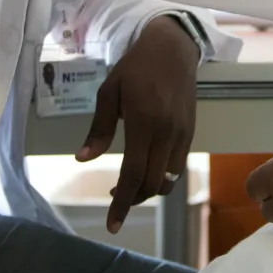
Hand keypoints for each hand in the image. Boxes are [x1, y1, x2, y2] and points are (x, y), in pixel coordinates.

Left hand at [78, 16, 199, 232]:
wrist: (173, 48)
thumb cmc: (136, 67)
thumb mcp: (109, 91)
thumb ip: (99, 128)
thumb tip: (83, 159)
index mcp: (144, 123)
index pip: (133, 174)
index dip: (121, 203)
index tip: (112, 224)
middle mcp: (167, 133)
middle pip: (151, 183)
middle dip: (132, 198)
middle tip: (113, 196)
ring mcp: (182, 134)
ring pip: (168, 179)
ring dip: (148, 189)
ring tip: (129, 184)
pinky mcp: (190, 133)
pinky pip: (177, 167)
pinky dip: (162, 177)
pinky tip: (147, 168)